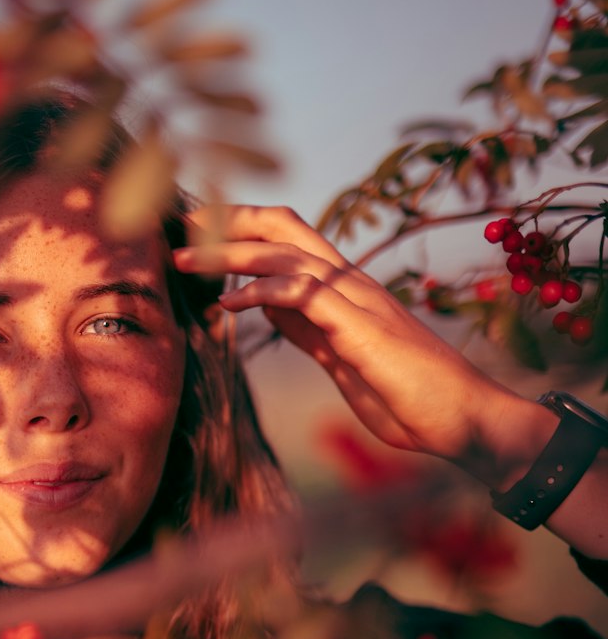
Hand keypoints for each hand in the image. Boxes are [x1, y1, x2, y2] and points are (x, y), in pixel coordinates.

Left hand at [172, 204, 526, 474]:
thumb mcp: (339, 357)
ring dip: (230, 253)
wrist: (456, 416)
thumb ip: (307, 327)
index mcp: (344, 289)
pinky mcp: (358, 326)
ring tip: (187, 259)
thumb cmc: (403, 394)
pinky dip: (260, 291)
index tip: (199, 235)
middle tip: (183, 227)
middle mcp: (350, 283)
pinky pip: (302, 292)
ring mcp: (355, 299)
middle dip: (230, 222)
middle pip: (284, 226)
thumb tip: (269, 306)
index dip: (243, 229)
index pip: (289, 238)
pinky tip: (226, 302)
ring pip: (286, 253)